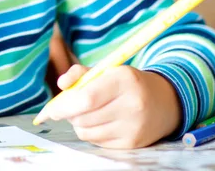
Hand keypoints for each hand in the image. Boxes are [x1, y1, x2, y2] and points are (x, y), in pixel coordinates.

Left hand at [48, 64, 181, 148]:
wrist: (163, 102)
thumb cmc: (125, 83)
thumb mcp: (106, 70)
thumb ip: (80, 73)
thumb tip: (61, 84)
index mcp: (123, 79)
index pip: (87, 98)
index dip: (64, 105)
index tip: (51, 109)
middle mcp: (132, 105)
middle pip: (84, 117)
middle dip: (69, 114)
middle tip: (69, 107)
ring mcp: (134, 127)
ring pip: (88, 132)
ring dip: (79, 123)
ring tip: (86, 112)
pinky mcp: (133, 144)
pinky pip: (98, 142)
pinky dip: (91, 133)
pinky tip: (99, 122)